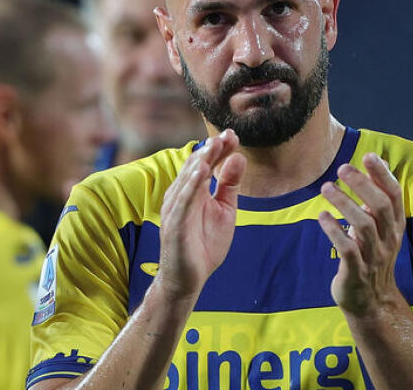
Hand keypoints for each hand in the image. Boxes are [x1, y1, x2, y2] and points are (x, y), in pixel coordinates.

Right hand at [157, 129, 244, 300]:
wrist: (189, 278)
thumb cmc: (204, 244)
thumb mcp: (224, 210)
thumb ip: (230, 185)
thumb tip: (239, 157)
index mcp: (194, 189)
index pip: (205, 162)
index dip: (219, 149)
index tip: (234, 135)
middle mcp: (182, 194)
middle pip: (195, 166)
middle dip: (211, 150)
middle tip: (227, 136)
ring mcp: (176, 208)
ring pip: (187, 179)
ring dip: (200, 161)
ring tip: (213, 147)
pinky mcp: (173, 223)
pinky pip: (181, 201)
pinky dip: (190, 185)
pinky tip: (200, 172)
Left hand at [317, 153, 406, 315]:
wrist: (372, 303)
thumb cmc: (373, 257)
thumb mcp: (382, 229)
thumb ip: (378, 199)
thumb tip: (379, 162)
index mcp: (395, 227)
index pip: (394, 196)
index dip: (383, 175)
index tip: (368, 156)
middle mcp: (388, 240)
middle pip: (380, 207)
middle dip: (362, 184)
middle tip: (343, 168)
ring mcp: (373, 257)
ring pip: (363, 225)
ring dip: (344, 203)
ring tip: (326, 188)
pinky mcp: (356, 272)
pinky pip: (347, 249)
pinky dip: (334, 230)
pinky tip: (322, 216)